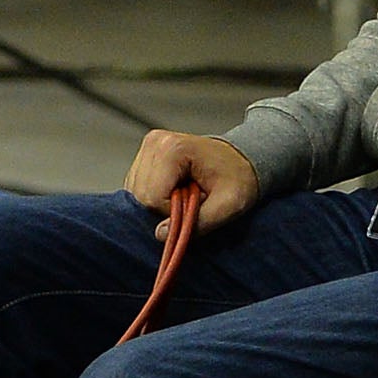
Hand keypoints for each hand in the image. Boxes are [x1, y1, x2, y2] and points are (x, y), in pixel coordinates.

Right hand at [126, 131, 257, 244]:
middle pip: (141, 196)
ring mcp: (148, 147)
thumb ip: (198, 223)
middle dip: (165, 208)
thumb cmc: (238, 178)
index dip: (172, 212)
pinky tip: (175, 191)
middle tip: (192, 200)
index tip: (196, 205)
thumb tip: (160, 234)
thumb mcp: (229, 206)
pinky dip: (155, 198)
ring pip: (135, 194)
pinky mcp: (144, 156)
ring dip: (159, 203)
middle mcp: (155, 143)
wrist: (242, 159)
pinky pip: (137, 189)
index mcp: (173, 148)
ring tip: (185, 194)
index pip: (152, 197)